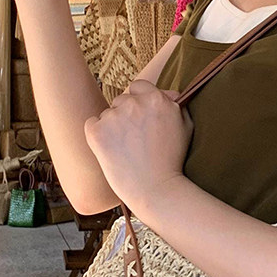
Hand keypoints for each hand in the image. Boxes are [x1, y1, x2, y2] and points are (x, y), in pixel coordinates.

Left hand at [84, 78, 192, 202]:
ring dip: (113, 127)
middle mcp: (134, 104)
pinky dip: (97, 135)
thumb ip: (177, 105)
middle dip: (126, 115)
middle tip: (135, 139)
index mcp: (156, 99)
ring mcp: (114, 117)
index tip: (141, 118)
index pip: (138, 86)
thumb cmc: (173, 161)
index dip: (139, 101)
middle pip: (121, 101)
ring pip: (107, 114)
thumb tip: (167, 93)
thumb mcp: (185, 127)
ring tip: (125, 150)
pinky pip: (91, 124)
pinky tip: (110, 150)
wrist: (156, 189)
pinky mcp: (97, 132)